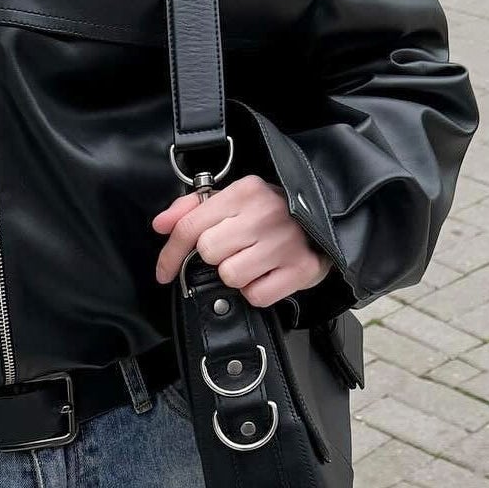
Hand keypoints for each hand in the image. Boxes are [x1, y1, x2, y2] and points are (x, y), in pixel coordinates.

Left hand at [152, 174, 331, 307]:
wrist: (327, 223)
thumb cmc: (272, 215)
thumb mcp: (232, 201)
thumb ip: (191, 209)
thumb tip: (161, 224)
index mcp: (245, 191)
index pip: (189, 226)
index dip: (170, 254)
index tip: (164, 271)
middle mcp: (265, 213)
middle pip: (208, 252)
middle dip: (214, 257)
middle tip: (233, 250)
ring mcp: (285, 242)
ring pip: (229, 276)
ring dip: (235, 276)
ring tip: (253, 261)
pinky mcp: (301, 269)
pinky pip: (255, 295)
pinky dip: (256, 291)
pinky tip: (267, 275)